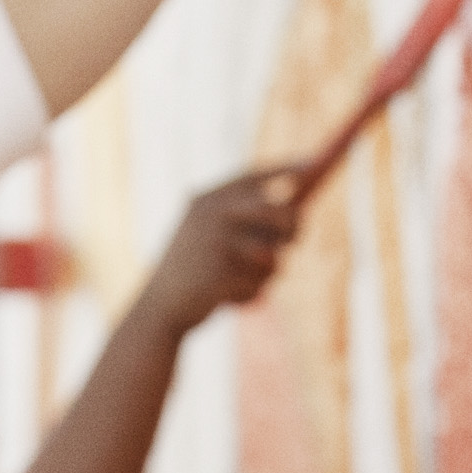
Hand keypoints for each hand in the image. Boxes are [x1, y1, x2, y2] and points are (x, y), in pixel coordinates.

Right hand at [143, 167, 303, 324]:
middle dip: (294, 227)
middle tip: (295, 239)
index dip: (285, 169)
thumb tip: (299, 210)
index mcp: (205, 201)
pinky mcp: (221, 277)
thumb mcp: (213, 234)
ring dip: (268, 272)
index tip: (312, 165)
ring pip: (274, 255)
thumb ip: (249, 219)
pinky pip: (259, 285)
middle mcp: (211, 217)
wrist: (159, 307)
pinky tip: (227, 298)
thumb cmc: (194, 270)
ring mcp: (216, 245)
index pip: (253, 177)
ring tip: (244, 280)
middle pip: (278, 211)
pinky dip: (251, 294)